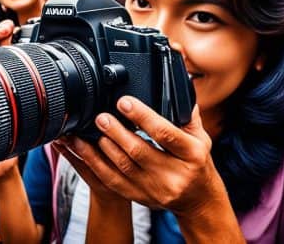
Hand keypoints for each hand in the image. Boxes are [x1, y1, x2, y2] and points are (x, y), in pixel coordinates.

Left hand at [58, 97, 224, 216]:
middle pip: (138, 151)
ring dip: (102, 148)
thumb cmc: (197, 163)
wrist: (199, 200)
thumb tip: (176, 84)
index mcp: (191, 154)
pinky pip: (112, 181)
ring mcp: (156, 189)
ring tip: (89, 132)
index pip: (164, 133)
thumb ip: (186, 114)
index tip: (124, 102)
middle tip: (101, 117)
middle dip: (116, 132)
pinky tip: (83, 152)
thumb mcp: (200, 138)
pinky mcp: (140, 197)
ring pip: (122, 168)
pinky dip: (94, 165)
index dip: (142, 116)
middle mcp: (174, 174)